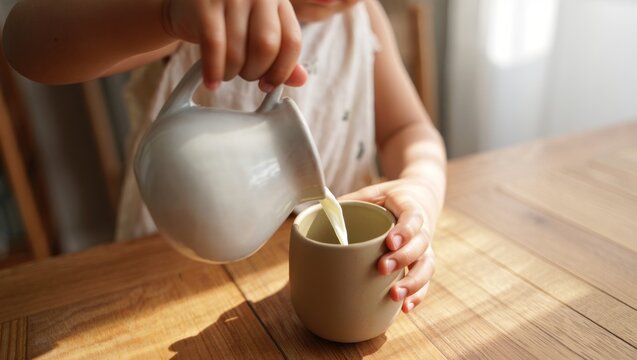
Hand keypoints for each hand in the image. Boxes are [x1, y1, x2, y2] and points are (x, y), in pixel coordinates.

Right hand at [162, 0, 306, 90]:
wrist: (188, 4)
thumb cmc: (230, 22)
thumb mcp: (260, 33)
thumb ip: (282, 55)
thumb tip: (301, 79)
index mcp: (278, 1)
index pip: (292, 41)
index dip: (282, 70)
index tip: (269, 85)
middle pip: (266, 46)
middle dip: (256, 72)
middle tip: (246, 76)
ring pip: (238, 51)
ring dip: (232, 73)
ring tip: (226, 74)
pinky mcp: (204, 4)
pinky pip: (214, 47)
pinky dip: (214, 71)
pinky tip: (212, 82)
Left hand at [341, 178, 436, 312]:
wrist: (418, 197)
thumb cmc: (390, 198)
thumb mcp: (373, 192)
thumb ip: (352, 200)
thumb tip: (320, 210)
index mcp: (410, 208)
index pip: (413, 218)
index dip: (405, 230)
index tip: (390, 241)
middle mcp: (422, 229)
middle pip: (421, 245)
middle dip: (403, 258)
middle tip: (382, 267)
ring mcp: (424, 247)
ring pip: (427, 266)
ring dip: (413, 282)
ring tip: (395, 294)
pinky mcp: (423, 262)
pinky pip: (426, 280)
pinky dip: (418, 295)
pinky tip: (405, 307)